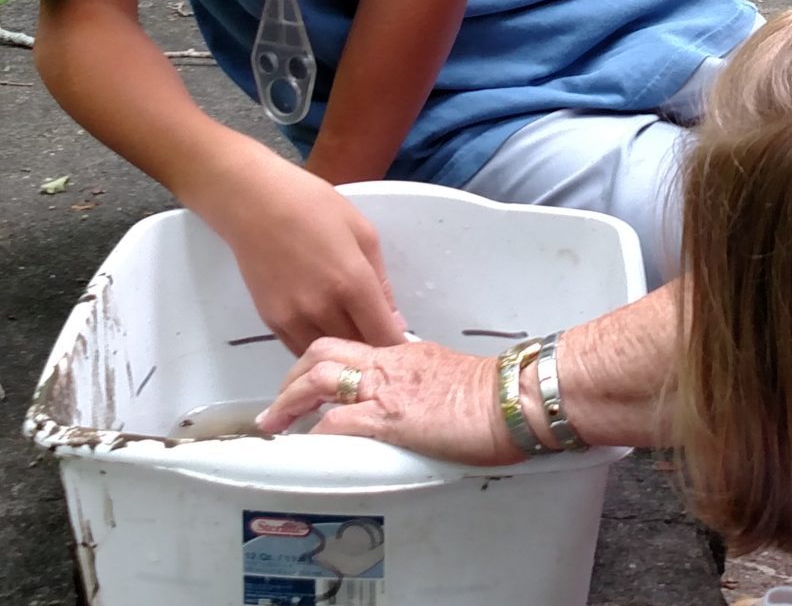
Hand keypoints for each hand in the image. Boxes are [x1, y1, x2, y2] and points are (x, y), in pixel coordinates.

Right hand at [202, 156, 407, 353]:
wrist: (253, 203)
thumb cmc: (314, 206)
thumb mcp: (363, 231)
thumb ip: (382, 280)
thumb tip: (394, 321)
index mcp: (353, 283)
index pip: (384, 336)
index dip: (397, 346)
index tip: (402, 348)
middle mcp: (324, 309)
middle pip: (357, 349)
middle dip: (372, 348)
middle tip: (377, 339)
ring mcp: (294, 318)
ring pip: (329, 353)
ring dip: (343, 351)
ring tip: (350, 337)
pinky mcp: (271, 322)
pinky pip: (301, 349)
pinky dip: (317, 345)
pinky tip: (324, 331)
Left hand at [261, 337, 519, 465]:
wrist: (517, 399)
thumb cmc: (497, 395)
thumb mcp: (450, 376)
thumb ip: (424, 381)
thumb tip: (415, 399)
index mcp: (402, 353)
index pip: (350, 345)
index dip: (319, 361)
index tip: (305, 381)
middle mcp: (388, 362)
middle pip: (323, 351)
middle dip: (292, 375)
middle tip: (278, 401)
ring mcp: (387, 388)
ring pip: (320, 378)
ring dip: (289, 400)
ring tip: (274, 422)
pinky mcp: (390, 418)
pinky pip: (338, 421)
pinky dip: (314, 432)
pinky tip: (302, 446)